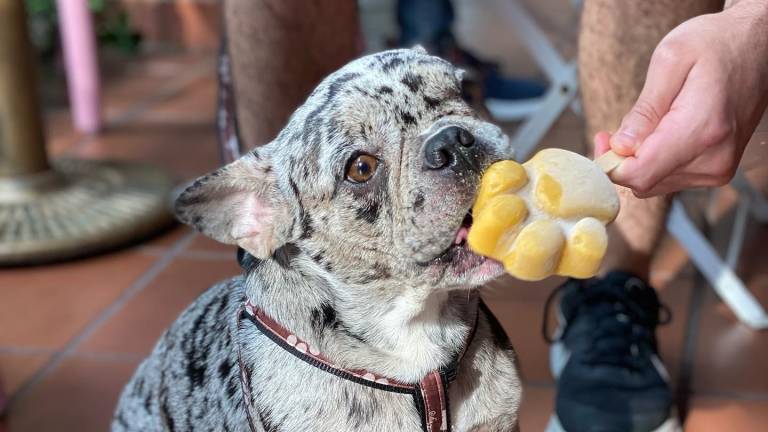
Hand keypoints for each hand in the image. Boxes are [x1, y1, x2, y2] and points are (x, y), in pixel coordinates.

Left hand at [595, 0, 767, 196]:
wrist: (756, 48)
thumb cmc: (714, 44)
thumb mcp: (670, 60)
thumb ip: (644, 110)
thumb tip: (621, 147)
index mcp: (702, 129)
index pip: (641, 174)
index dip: (610, 163)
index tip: (602, 140)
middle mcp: (713, 158)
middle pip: (644, 182)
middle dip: (620, 160)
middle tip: (611, 132)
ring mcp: (717, 168)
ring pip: (654, 183)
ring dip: (638, 160)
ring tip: (641, 126)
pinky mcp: (716, 170)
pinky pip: (669, 177)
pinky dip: (654, 161)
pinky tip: (657, 135)